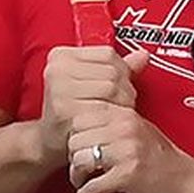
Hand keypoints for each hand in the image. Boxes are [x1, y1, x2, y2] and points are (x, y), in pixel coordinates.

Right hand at [35, 43, 136, 165]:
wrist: (50, 139)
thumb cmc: (71, 109)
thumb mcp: (90, 81)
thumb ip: (116, 67)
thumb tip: (142, 55)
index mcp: (61, 55)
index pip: (107, 53)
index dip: (123, 70)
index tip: (121, 83)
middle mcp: (57, 69)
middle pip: (111, 71)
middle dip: (125, 88)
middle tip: (122, 101)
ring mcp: (60, 88)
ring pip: (111, 87)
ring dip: (122, 102)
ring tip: (116, 111)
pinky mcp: (65, 109)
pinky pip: (103, 107)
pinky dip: (114, 115)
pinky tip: (111, 121)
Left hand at [65, 99, 193, 192]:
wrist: (191, 182)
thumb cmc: (165, 161)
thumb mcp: (139, 131)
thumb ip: (113, 125)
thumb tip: (80, 129)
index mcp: (125, 115)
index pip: (80, 118)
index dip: (75, 136)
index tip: (81, 149)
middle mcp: (125, 129)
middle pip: (76, 139)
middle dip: (73, 157)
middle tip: (80, 169)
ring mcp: (127, 151)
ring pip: (80, 159)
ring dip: (77, 176)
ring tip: (83, 182)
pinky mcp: (129, 175)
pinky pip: (92, 185)